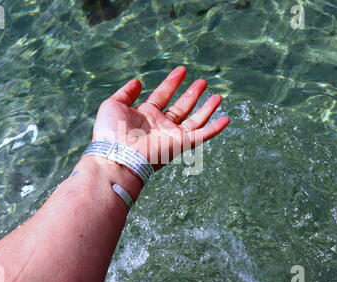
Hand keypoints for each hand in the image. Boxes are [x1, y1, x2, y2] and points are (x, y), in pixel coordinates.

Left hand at [92, 66, 229, 169]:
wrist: (117, 155)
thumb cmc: (110, 131)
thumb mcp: (113, 104)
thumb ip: (126, 92)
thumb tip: (138, 81)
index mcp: (145, 115)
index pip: (162, 95)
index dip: (172, 83)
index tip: (182, 70)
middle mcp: (160, 125)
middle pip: (181, 107)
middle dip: (192, 94)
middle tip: (202, 82)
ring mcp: (172, 135)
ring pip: (195, 120)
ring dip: (206, 108)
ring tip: (218, 95)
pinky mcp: (181, 144)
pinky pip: (203, 135)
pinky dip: (215, 128)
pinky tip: (226, 119)